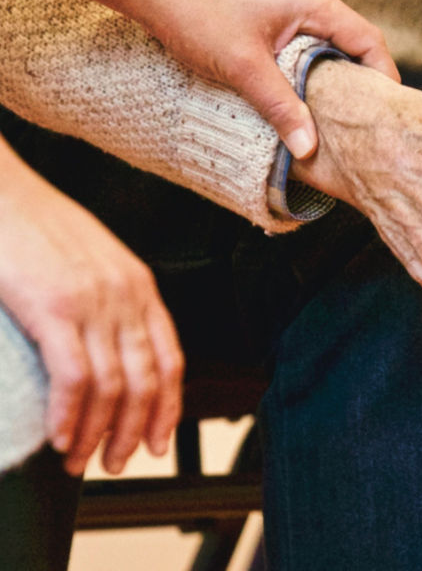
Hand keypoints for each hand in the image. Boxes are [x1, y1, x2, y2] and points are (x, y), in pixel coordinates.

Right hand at [0, 141, 183, 475]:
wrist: (3, 192)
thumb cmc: (37, 226)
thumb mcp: (92, 261)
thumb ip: (109, 300)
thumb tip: (107, 348)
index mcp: (140, 286)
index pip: (171, 359)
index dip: (169, 407)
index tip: (159, 440)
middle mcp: (127, 296)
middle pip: (147, 380)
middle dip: (136, 431)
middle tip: (119, 462)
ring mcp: (93, 303)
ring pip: (113, 387)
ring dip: (100, 434)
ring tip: (82, 461)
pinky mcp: (54, 308)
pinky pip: (75, 378)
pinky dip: (71, 417)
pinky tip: (61, 438)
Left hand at [138, 0, 399, 159]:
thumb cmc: (195, 14)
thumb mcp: (243, 68)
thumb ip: (281, 108)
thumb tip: (310, 148)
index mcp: (312, 1)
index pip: (368, 39)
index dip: (383, 76)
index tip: (387, 111)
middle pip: (354, 39)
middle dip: (362, 78)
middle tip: (365, 118)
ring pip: (330, 39)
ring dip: (335, 71)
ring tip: (336, 110)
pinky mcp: (272, 5)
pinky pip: (308, 36)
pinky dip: (313, 62)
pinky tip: (302, 88)